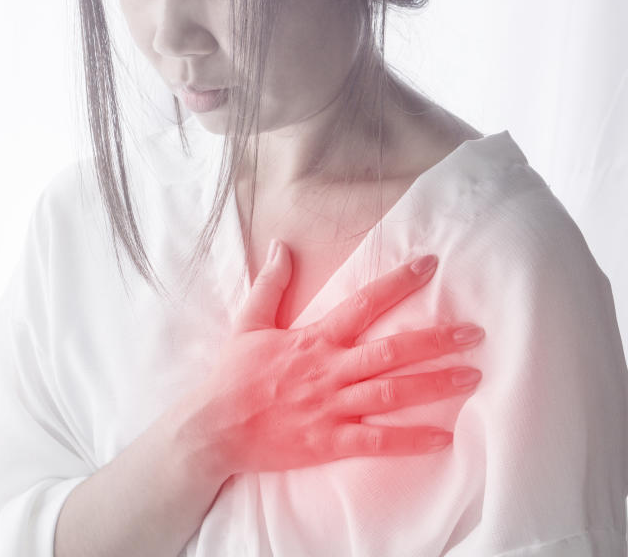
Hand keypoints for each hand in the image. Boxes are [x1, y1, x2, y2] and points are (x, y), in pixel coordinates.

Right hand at [186, 240, 484, 477]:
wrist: (213, 429)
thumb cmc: (232, 378)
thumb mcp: (248, 325)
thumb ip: (270, 286)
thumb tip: (284, 246)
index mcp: (312, 340)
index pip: (362, 304)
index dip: (398, 283)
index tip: (429, 265)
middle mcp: (328, 370)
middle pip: (391, 350)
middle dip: (435, 339)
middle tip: (474, 332)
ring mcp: (330, 407)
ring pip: (391, 392)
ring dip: (434, 384)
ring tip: (472, 376)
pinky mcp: (329, 442)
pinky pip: (377, 441)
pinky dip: (410, 440)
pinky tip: (443, 437)